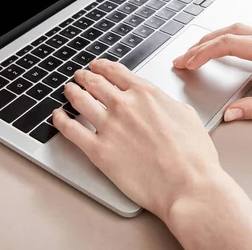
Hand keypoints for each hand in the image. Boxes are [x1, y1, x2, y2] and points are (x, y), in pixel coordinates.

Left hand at [51, 59, 222, 219]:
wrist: (189, 184)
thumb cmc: (193, 156)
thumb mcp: (187, 115)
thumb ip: (166, 103)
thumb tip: (159, 102)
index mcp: (146, 94)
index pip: (116, 72)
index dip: (102, 66)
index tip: (97, 66)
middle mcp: (125, 105)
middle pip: (95, 83)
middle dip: (84, 76)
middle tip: (80, 76)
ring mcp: (109, 127)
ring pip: (80, 100)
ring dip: (71, 92)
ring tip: (68, 90)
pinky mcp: (98, 151)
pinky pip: (71, 130)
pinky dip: (60, 120)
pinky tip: (57, 116)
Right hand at [173, 23, 251, 121]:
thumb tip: (231, 113)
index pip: (228, 44)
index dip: (202, 53)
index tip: (187, 63)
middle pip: (228, 32)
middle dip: (201, 44)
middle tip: (182, 58)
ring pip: (238, 30)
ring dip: (214, 39)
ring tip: (197, 52)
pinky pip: (249, 33)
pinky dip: (229, 39)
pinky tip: (225, 48)